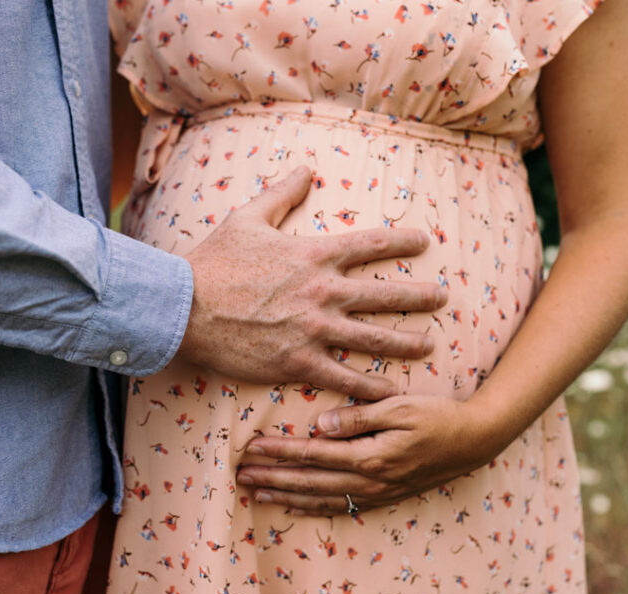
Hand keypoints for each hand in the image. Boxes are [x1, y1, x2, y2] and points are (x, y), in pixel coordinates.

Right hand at [177, 166, 447, 400]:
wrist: (184, 307)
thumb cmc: (214, 262)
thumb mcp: (247, 218)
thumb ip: (282, 194)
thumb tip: (306, 169)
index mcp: (314, 255)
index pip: (372, 245)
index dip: (403, 241)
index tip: (427, 242)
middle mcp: (323, 292)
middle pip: (385, 294)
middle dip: (420, 296)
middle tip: (444, 297)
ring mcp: (314, 330)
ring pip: (374, 338)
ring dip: (407, 342)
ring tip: (429, 345)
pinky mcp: (298, 362)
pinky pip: (343, 376)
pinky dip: (370, 385)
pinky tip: (390, 391)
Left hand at [235, 394, 507, 514]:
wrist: (476, 440)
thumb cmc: (438, 415)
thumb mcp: (400, 407)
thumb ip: (358, 418)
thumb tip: (319, 426)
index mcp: (369, 456)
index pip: (313, 454)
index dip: (279, 452)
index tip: (251, 448)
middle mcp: (369, 480)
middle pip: (309, 481)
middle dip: (272, 477)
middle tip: (240, 474)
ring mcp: (376, 492)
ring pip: (320, 499)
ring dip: (286, 495)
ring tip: (256, 492)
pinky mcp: (384, 495)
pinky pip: (340, 507)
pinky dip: (313, 508)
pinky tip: (294, 507)